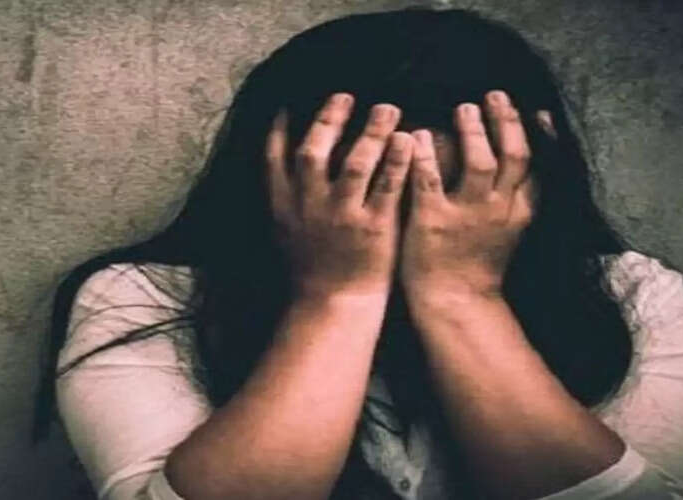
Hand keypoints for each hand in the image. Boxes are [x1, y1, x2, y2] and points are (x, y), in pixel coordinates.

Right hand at [266, 93, 414, 299]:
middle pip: (315, 151)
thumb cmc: (310, 272)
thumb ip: (285, 198)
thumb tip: (283, 165)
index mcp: (283, 206)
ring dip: (372, 131)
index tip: (288, 106)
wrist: (331, 307)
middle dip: (330, 119)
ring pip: (355, 163)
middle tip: (346, 96)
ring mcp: (341, 216)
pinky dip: (398, 161)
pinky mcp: (373, 228)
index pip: (274, 158)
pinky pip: (387, 186)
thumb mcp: (284, 232)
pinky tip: (408, 141)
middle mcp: (309, 206)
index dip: (280, 129)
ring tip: (387, 109)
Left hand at [399, 90, 552, 301]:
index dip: (541, 136)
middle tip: (493, 95)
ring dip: (474, 131)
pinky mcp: (433, 222)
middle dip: (506, 122)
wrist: (454, 303)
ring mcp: (467, 216)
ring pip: (479, 163)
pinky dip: (427, 155)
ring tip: (464, 108)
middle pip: (512, 156)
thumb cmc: (477, 262)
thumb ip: (518, 195)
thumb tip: (522, 157)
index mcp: (519, 211)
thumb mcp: (511, 229)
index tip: (538, 111)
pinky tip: (420, 135)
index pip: (539, 166)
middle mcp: (498, 210)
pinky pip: (431, 180)